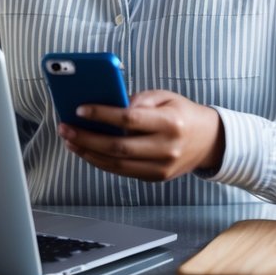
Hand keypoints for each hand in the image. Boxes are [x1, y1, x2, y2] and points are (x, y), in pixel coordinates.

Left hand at [57, 89, 225, 181]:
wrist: (209, 141)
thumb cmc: (183, 113)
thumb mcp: (165, 96)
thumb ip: (139, 99)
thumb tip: (111, 106)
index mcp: (170, 122)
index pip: (129, 119)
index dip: (102, 115)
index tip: (80, 109)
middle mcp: (166, 148)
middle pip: (118, 147)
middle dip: (87, 138)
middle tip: (66, 129)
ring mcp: (161, 167)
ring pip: (117, 164)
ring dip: (89, 153)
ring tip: (70, 141)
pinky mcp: (156, 178)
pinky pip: (123, 172)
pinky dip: (102, 162)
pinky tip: (87, 151)